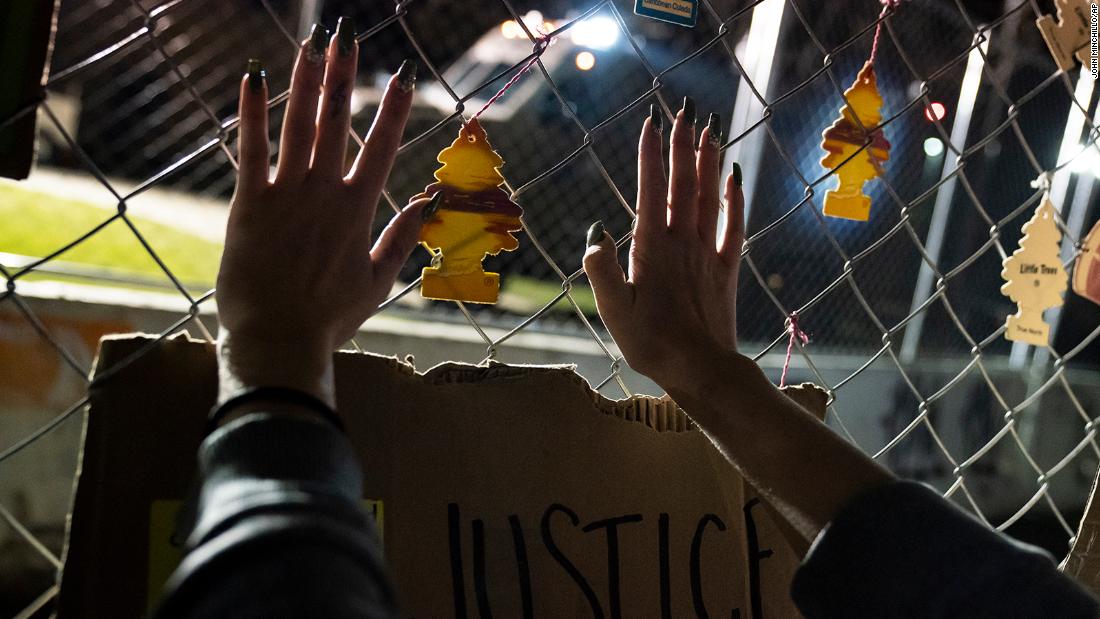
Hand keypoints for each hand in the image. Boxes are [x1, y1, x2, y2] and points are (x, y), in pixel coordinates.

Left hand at [216, 19, 432, 405]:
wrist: (278, 340)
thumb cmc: (329, 318)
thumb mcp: (377, 281)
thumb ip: (402, 236)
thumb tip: (429, 200)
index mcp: (357, 210)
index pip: (381, 147)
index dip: (393, 108)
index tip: (403, 74)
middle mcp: (324, 192)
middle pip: (336, 122)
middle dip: (343, 76)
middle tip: (347, 36)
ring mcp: (286, 194)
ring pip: (298, 126)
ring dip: (305, 81)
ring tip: (311, 43)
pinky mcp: (249, 203)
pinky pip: (251, 149)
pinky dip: (253, 112)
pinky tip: (254, 77)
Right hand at [583, 101, 744, 394]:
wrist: (700, 369)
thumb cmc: (650, 343)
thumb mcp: (612, 310)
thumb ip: (601, 268)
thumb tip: (595, 231)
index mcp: (652, 248)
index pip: (651, 191)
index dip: (651, 156)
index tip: (651, 123)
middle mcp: (683, 242)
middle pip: (684, 184)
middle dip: (683, 145)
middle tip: (684, 110)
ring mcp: (708, 252)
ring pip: (709, 196)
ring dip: (708, 161)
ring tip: (710, 129)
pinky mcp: (726, 269)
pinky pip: (734, 225)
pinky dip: (734, 198)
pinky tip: (734, 176)